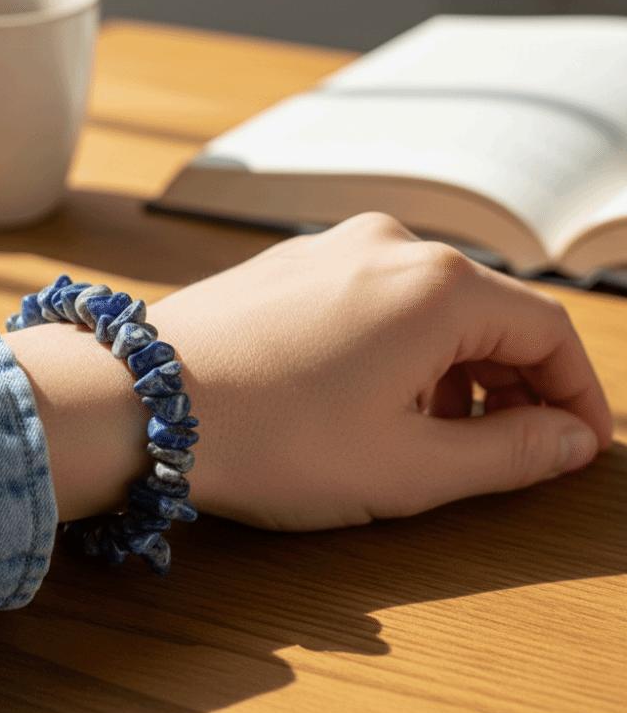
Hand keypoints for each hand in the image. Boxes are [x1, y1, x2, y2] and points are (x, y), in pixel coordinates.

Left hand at [4, 213, 612, 529]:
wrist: (135, 402)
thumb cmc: (268, 438)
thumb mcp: (406, 468)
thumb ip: (508, 454)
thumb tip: (568, 440)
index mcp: (436, 285)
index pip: (547, 331)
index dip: (576, 394)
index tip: (577, 446)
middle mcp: (388, 244)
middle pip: (488, 312)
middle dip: (511, 384)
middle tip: (508, 450)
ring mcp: (330, 246)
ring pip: (427, 305)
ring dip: (451, 368)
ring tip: (430, 434)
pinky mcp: (288, 264)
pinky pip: (371, 298)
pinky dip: (395, 347)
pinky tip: (367, 398)